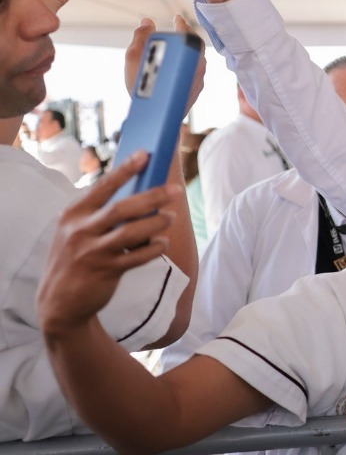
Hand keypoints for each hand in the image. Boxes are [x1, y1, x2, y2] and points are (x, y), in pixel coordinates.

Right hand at [36, 153, 182, 335]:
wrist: (60, 299)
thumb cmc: (77, 255)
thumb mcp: (78, 230)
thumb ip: (101, 213)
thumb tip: (142, 193)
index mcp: (73, 213)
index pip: (103, 186)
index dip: (125, 170)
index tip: (145, 154)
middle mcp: (80, 230)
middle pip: (122, 208)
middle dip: (152, 197)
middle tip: (176, 191)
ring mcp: (92, 251)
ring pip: (131, 232)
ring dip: (156, 223)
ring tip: (171, 217)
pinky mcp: (106, 271)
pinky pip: (137, 257)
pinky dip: (154, 248)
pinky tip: (162, 243)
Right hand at [124, 15, 206, 112]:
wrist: (154, 117)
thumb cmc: (142, 88)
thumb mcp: (135, 58)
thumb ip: (141, 37)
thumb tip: (147, 22)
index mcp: (184, 53)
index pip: (186, 33)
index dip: (181, 25)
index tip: (177, 18)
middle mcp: (196, 65)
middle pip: (195, 44)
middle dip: (187, 34)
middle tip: (179, 27)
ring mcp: (200, 78)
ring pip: (198, 56)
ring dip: (190, 47)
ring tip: (180, 42)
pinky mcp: (199, 88)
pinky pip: (198, 68)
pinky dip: (191, 59)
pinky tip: (181, 60)